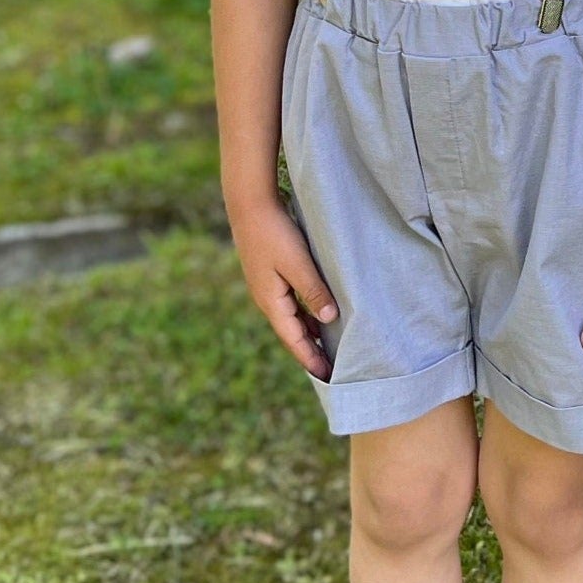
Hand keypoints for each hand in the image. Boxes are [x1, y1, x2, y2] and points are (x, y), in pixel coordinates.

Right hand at [229, 197, 338, 377]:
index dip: (310, 358)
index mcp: (272, 302)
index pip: (294, 339)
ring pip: (292, 320)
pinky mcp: (271, 276)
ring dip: (308, 335)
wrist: (250, 206)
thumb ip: (314, 291)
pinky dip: (305, 317)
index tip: (326, 376)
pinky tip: (318, 318)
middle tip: (331, 370)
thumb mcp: (298, 264)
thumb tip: (329, 320)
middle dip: (310, 352)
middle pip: (292, 334)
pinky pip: (291, 305)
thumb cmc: (275, 234)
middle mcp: (268, 300)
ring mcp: (268, 289)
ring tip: (328, 350)